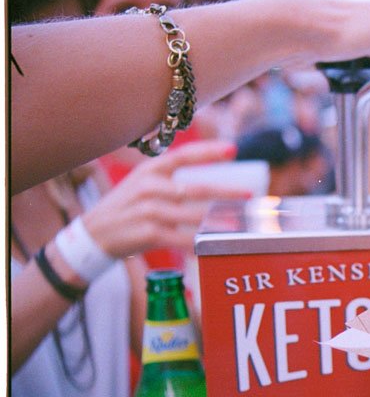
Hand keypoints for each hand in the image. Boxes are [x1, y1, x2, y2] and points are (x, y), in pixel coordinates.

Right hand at [81, 140, 249, 257]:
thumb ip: (172, 180)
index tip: (233, 149)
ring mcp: (147, 210)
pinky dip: (199, 244)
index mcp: (150, 171)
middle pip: (195, 188)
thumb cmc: (127, 208)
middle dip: (226, 192)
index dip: (209, 152)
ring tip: (239, 224)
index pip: (183, 155)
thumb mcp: (143, 184)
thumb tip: (212, 186)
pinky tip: (213, 247)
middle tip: (248, 194)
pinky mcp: (147, 233)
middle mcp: (149, 187)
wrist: (94, 234)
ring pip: (192, 216)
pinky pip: (181, 239)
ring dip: (218, 221)